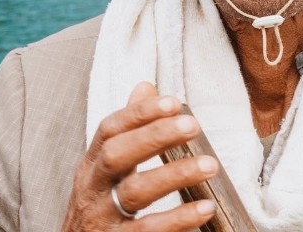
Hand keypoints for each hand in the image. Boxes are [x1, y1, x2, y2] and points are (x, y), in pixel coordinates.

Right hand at [61, 82, 218, 230]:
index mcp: (92, 164)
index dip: (139, 113)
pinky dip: (178, 219)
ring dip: (174, 175)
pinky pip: (148, 231)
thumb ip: (129, 129)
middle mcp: (93, 188)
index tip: (173, 102)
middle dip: (154, 137)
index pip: (109, 130)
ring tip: (210, 165)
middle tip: (193, 126)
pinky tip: (204, 207)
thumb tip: (146, 85)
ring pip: (134, 192)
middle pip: (117, 155)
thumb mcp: (106, 168)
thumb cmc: (100, 206)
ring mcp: (102, 218)